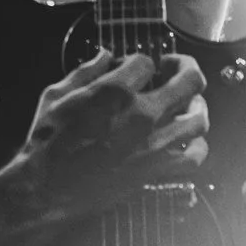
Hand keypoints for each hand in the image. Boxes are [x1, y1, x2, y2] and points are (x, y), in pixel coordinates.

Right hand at [17, 46, 208, 212]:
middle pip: (189, 80)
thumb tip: (103, 56)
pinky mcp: (155, 169)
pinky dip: (197, 146)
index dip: (138, 60)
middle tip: (175, 69)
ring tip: (187, 103)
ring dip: (197, 105)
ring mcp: (153, 143)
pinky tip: (187, 140)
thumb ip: (85, 71)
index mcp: (115, 91)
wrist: (46, 190)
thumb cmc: (47, 144)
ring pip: (199, 117)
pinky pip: (195, 157)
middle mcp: (142, 114)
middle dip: (185, 67)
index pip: (146, 61)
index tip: (130, 68)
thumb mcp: (56, 95)